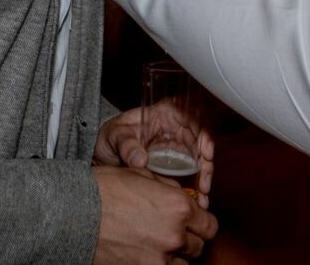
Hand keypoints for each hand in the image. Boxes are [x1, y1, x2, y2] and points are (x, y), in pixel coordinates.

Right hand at [92, 164, 217, 263]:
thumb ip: (169, 189)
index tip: (194, 224)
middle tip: (170, 233)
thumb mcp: (141, 177)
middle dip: (188, 240)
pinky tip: (145, 255)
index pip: (210, 226)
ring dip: (174, 257)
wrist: (72, 214)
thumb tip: (183, 198)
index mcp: (179, 207)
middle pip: (198, 247)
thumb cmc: (103, 190)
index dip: (201, 223)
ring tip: (156, 246)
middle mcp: (175, 235)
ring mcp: (159, 259)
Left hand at [95, 105, 215, 198]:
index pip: (193, 115)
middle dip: (207, 162)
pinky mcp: (177, 162)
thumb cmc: (110, 137)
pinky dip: (197, 184)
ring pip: (201, 157)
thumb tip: (141, 160)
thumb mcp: (114, 136)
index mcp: (165, 112)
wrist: (102, 154)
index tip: (205, 152)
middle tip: (205, 183)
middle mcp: (176, 127)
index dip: (204, 132)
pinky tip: (198, 197)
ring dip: (205, 176)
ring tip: (203, 195)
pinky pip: (193, 171)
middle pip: (202, 139)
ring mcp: (178, 145)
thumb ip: (127, 146)